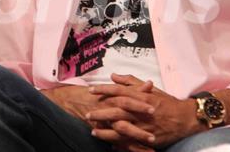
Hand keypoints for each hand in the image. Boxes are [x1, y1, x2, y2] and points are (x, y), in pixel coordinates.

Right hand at [41, 83, 156, 151]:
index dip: (140, 103)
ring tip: (152, 142)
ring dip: (138, 137)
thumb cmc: (97, 96)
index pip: (128, 98)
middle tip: (155, 127)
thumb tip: (149, 84)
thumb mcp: (116, 88)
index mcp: (113, 97)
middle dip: (141, 123)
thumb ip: (132, 86)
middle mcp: (110, 109)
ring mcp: (107, 122)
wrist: (74, 103)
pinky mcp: (105, 132)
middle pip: (126, 115)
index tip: (154, 107)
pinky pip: (118, 142)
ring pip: (123, 131)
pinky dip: (130, 148)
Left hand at [87, 74, 201, 148]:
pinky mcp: (148, 137)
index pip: (118, 90)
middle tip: (87, 114)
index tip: (90, 90)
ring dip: (106, 130)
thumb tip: (113, 76)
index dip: (103, 90)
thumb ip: (130, 82)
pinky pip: (130, 141)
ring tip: (93, 130)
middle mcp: (141, 110)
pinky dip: (118, 143)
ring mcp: (144, 125)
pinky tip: (108, 143)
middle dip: (100, 112)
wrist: (185, 118)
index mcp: (141, 96)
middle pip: (116, 110)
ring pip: (121, 128)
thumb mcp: (149, 88)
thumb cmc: (166, 102)